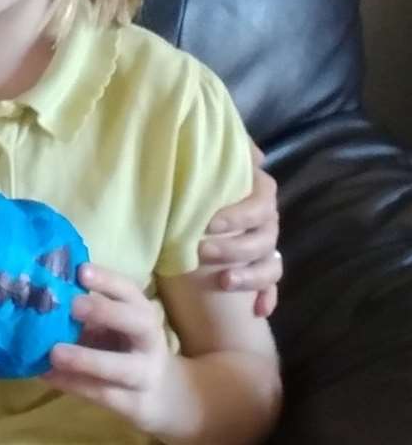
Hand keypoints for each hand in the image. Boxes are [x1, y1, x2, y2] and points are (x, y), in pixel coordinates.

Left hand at [44, 264, 180, 437]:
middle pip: (138, 323)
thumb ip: (85, 310)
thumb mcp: (113, 324)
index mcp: (141, 312)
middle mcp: (149, 341)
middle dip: (106, 312)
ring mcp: (145, 375)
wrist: (162, 394)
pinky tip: (46, 374)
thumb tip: (37, 291)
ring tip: (54, 353)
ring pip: (122, 367)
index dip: (107, 280)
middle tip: (72, 305)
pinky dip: (73, 384)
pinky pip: (102, 394)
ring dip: (86, 359)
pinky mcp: (134, 404)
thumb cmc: (123, 345)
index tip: (81, 270)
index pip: (130, 291)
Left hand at [197, 144, 281, 315]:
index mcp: (256, 194)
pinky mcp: (260, 270)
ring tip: (224, 282)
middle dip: (234, 247)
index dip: (238, 214)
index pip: (261, 202)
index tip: (208, 222)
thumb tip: (253, 153)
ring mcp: (266, 248)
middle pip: (263, 237)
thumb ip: (226, 153)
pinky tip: (257, 310)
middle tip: (201, 251)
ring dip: (249, 275)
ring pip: (270, 264)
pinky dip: (266, 297)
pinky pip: (271, 287)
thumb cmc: (196, 180)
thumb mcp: (202, 163)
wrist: (191, 207)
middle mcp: (266, 221)